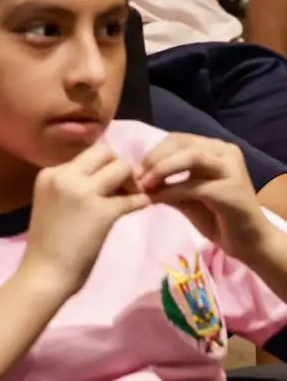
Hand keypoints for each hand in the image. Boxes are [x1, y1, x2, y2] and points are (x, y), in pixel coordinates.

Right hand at [21, 142, 150, 297]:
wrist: (45, 272)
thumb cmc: (48, 243)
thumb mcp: (52, 203)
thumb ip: (71, 187)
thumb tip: (103, 178)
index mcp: (49, 174)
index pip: (86, 154)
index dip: (104, 166)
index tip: (110, 183)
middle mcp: (64, 176)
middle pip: (105, 152)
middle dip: (120, 167)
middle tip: (126, 188)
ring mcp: (83, 192)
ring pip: (121, 167)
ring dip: (133, 181)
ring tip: (133, 197)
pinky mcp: (102, 212)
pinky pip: (133, 197)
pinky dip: (141, 201)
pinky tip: (140, 207)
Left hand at [139, 133, 270, 257]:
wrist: (246, 242)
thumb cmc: (214, 216)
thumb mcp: (184, 194)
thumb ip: (164, 181)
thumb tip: (134, 174)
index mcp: (214, 148)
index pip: (178, 139)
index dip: (154, 152)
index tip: (137, 170)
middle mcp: (226, 153)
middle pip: (182, 143)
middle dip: (155, 159)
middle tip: (138, 178)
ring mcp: (232, 169)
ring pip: (191, 157)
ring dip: (162, 169)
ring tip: (146, 185)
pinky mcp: (232, 190)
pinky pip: (194, 185)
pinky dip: (171, 190)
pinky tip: (157, 200)